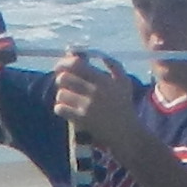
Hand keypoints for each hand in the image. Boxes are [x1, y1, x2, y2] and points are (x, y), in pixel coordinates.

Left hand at [50, 49, 156, 168]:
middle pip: (63, 78)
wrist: (126, 133)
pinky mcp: (81, 120)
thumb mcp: (124, 83)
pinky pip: (60, 109)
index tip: (60, 67)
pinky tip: (68, 110)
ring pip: (60, 94)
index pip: (76, 64)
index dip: (63, 63)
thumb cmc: (124, 106)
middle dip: (61, 80)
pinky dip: (61, 108)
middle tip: (65, 85)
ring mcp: (87, 106)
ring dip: (62, 96)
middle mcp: (95, 91)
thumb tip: (96, 53)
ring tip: (69, 99)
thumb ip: (113, 65)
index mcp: (103, 80)